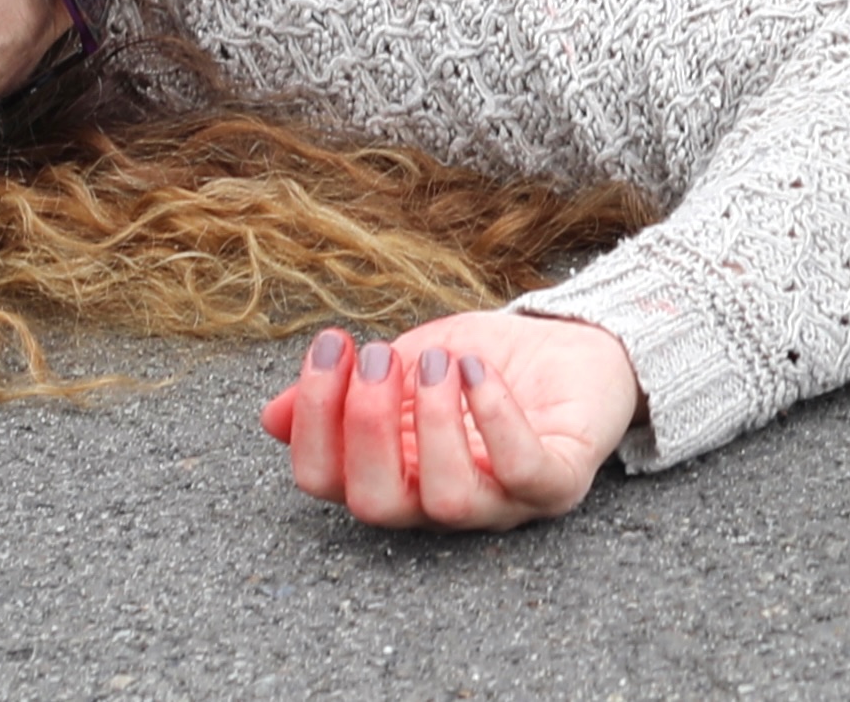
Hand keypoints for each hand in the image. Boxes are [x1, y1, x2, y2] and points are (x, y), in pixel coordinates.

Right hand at [264, 313, 638, 532]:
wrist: (578, 343)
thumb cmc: (484, 362)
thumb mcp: (408, 362)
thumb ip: (349, 389)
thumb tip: (272, 417)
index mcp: (391, 474)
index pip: (325, 480)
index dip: (315, 419)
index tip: (333, 343)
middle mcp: (437, 502)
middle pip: (375, 506)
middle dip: (364, 427)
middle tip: (378, 357)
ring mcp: (499, 502)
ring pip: (445, 502)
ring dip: (430, 425)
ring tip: (439, 361)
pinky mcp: (558, 484)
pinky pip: (523, 472)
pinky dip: (494, 418)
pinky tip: (477, 368)